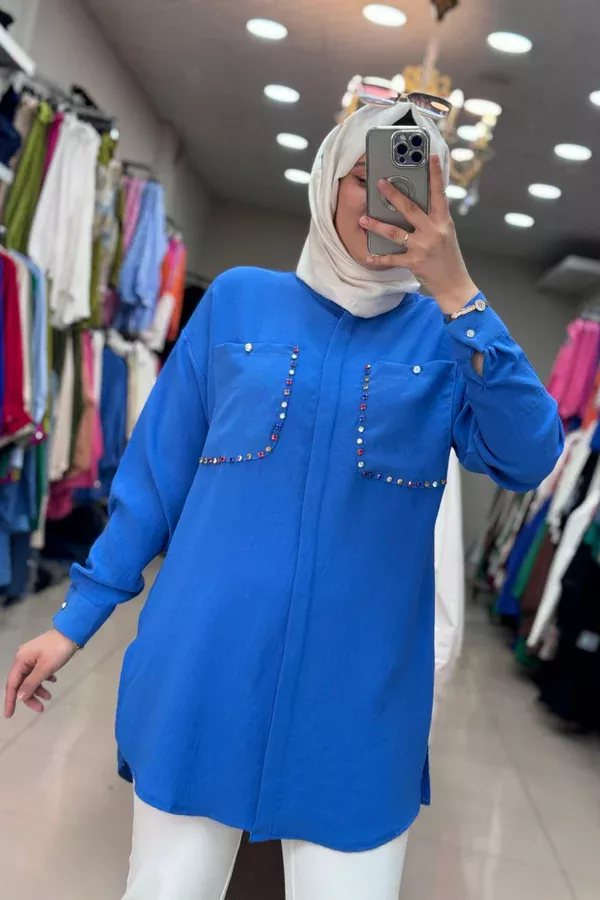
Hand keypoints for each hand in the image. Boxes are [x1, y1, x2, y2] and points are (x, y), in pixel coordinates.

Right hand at [4, 629, 78, 716]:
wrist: (71, 632)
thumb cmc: (58, 650)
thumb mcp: (45, 668)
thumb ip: (31, 683)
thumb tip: (19, 697)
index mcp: (21, 660)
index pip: (12, 684)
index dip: (11, 700)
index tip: (9, 715)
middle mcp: (23, 658)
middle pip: (22, 683)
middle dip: (30, 697)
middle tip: (41, 708)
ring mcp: (32, 657)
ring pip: (31, 678)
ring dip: (38, 689)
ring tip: (49, 697)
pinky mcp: (41, 656)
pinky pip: (38, 672)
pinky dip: (43, 679)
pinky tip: (53, 681)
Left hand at [360, 154, 478, 315]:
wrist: (454, 284)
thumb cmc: (449, 257)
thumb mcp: (446, 233)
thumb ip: (434, 219)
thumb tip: (419, 204)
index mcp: (443, 221)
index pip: (440, 193)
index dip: (436, 174)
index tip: (431, 157)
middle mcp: (433, 231)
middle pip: (410, 208)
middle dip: (393, 194)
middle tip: (380, 183)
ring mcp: (422, 247)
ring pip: (395, 232)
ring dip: (377, 225)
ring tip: (363, 219)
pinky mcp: (414, 263)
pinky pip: (392, 259)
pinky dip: (379, 258)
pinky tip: (368, 255)